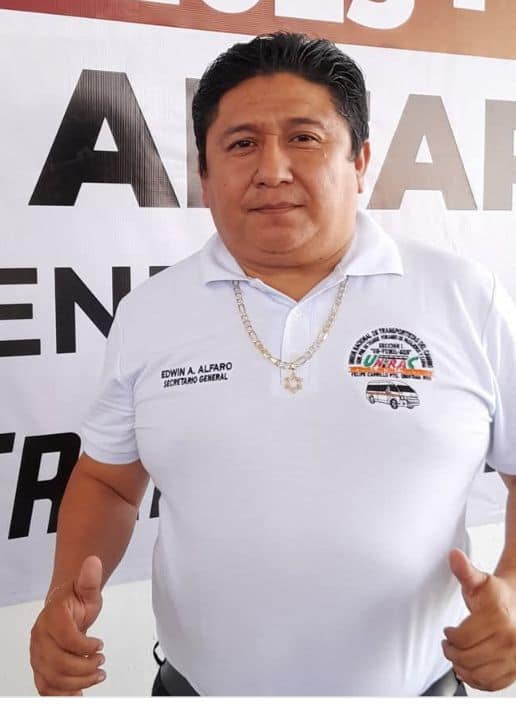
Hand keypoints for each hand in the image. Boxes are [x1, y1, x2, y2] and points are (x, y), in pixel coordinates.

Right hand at [30, 555, 105, 695]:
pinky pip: (45, 687)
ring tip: (96, 675)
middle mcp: (40, 638)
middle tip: (101, 662)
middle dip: (84, 667)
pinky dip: (61, 694)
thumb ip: (90, 578)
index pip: (67, 638)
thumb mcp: (87, 589)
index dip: (85, 646)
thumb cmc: (75, 601)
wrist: (64, 608)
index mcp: (52, 618)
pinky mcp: (39, 668)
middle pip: (59, 663)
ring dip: (78, 682)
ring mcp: (38, 655)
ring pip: (53, 678)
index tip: (100, 645)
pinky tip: (78, 693)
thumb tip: (93, 561)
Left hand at [442, 548, 515, 691]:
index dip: (450, 637)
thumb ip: (464, 570)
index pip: (463, 639)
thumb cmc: (495, 594)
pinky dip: (477, 681)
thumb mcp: (478, 580)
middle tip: (448, 646)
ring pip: (479, 675)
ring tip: (457, 657)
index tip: (448, 632)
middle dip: (452, 653)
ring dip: (462, 669)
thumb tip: (453, 555)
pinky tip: (470, 669)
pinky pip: (493, 684)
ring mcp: (515, 657)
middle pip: (468, 658)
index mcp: (498, 618)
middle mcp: (510, 639)